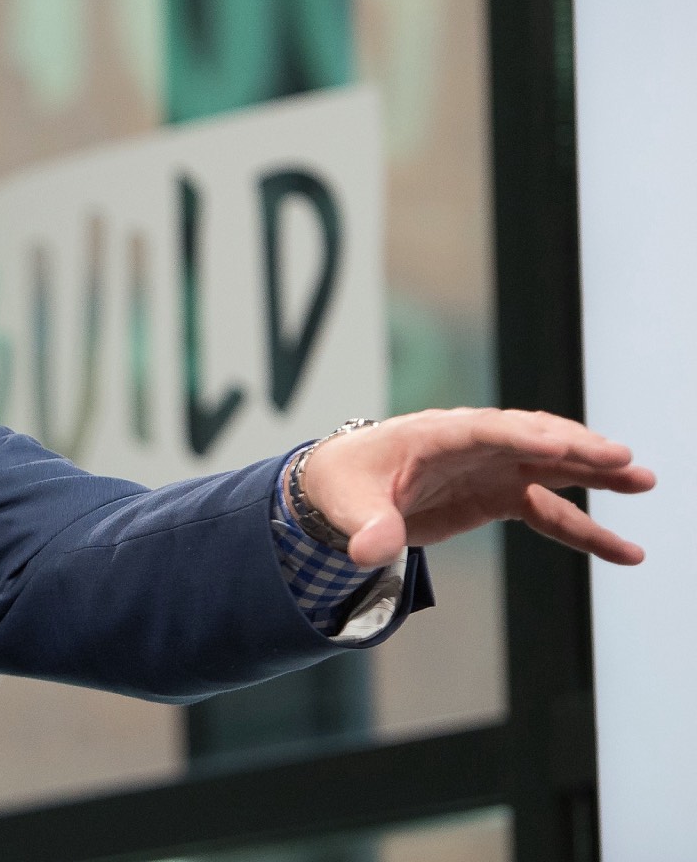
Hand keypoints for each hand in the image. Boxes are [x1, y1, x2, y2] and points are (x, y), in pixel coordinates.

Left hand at [301, 408, 654, 567]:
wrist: (343, 489)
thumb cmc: (343, 484)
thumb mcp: (345, 506)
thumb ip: (365, 528)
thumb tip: (370, 553)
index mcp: (429, 435)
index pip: (480, 430)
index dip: (518, 436)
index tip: (556, 445)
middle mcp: (469, 445)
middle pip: (529, 439)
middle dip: (572, 446)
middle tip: (620, 458)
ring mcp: (489, 468)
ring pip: (552, 467)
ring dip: (596, 473)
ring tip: (642, 480)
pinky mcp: (498, 495)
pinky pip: (550, 510)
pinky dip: (586, 529)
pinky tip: (625, 552)